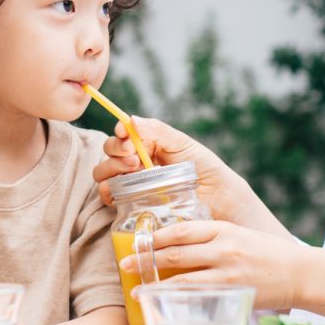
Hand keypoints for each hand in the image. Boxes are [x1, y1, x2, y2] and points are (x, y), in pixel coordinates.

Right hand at [93, 117, 281, 232]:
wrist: (220, 203)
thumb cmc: (207, 170)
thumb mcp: (184, 145)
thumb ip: (158, 131)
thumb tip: (132, 120)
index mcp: (148, 144)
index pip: (123, 134)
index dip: (120, 133)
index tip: (125, 135)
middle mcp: (137, 162)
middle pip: (110, 151)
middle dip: (116, 151)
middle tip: (134, 159)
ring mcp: (132, 184)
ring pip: (104, 172)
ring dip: (110, 169)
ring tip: (133, 172)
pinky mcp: (130, 205)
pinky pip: (108, 197)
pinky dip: (109, 192)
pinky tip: (123, 193)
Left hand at [116, 219, 309, 311]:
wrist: (299, 272)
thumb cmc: (267, 254)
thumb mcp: (238, 235)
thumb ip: (211, 239)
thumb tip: (177, 245)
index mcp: (222, 228)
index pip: (181, 229)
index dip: (155, 236)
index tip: (137, 241)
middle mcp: (222, 246)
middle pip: (175, 251)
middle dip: (145, 258)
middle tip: (123, 264)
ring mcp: (227, 270)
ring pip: (182, 275)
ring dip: (154, 282)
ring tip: (134, 287)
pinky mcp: (232, 291)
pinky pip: (198, 295)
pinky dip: (176, 298)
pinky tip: (161, 302)